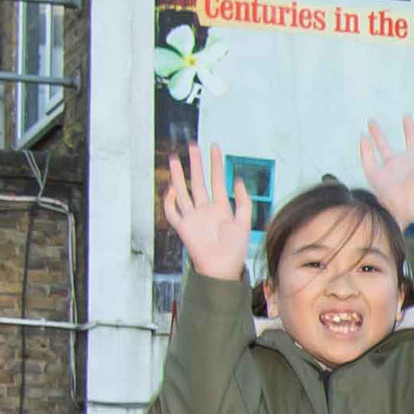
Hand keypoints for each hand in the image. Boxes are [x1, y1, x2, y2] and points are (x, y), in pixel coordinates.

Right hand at [161, 145, 255, 279]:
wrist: (222, 268)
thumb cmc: (235, 250)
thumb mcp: (245, 223)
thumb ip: (243, 202)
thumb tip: (238, 181)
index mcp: (221, 207)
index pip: (217, 180)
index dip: (216, 164)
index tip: (214, 148)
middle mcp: (205, 209)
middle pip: (198, 181)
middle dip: (196, 163)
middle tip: (193, 145)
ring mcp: (193, 217)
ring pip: (183, 191)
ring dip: (179, 176)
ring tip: (175, 159)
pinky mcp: (183, 227)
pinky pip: (172, 211)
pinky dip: (169, 200)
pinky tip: (172, 188)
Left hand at [358, 112, 413, 228]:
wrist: (408, 205)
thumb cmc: (390, 195)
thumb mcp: (372, 172)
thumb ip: (366, 153)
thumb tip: (363, 136)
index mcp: (394, 166)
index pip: (385, 148)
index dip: (378, 136)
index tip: (371, 124)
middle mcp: (409, 163)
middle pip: (410, 142)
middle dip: (409, 130)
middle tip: (407, 117)